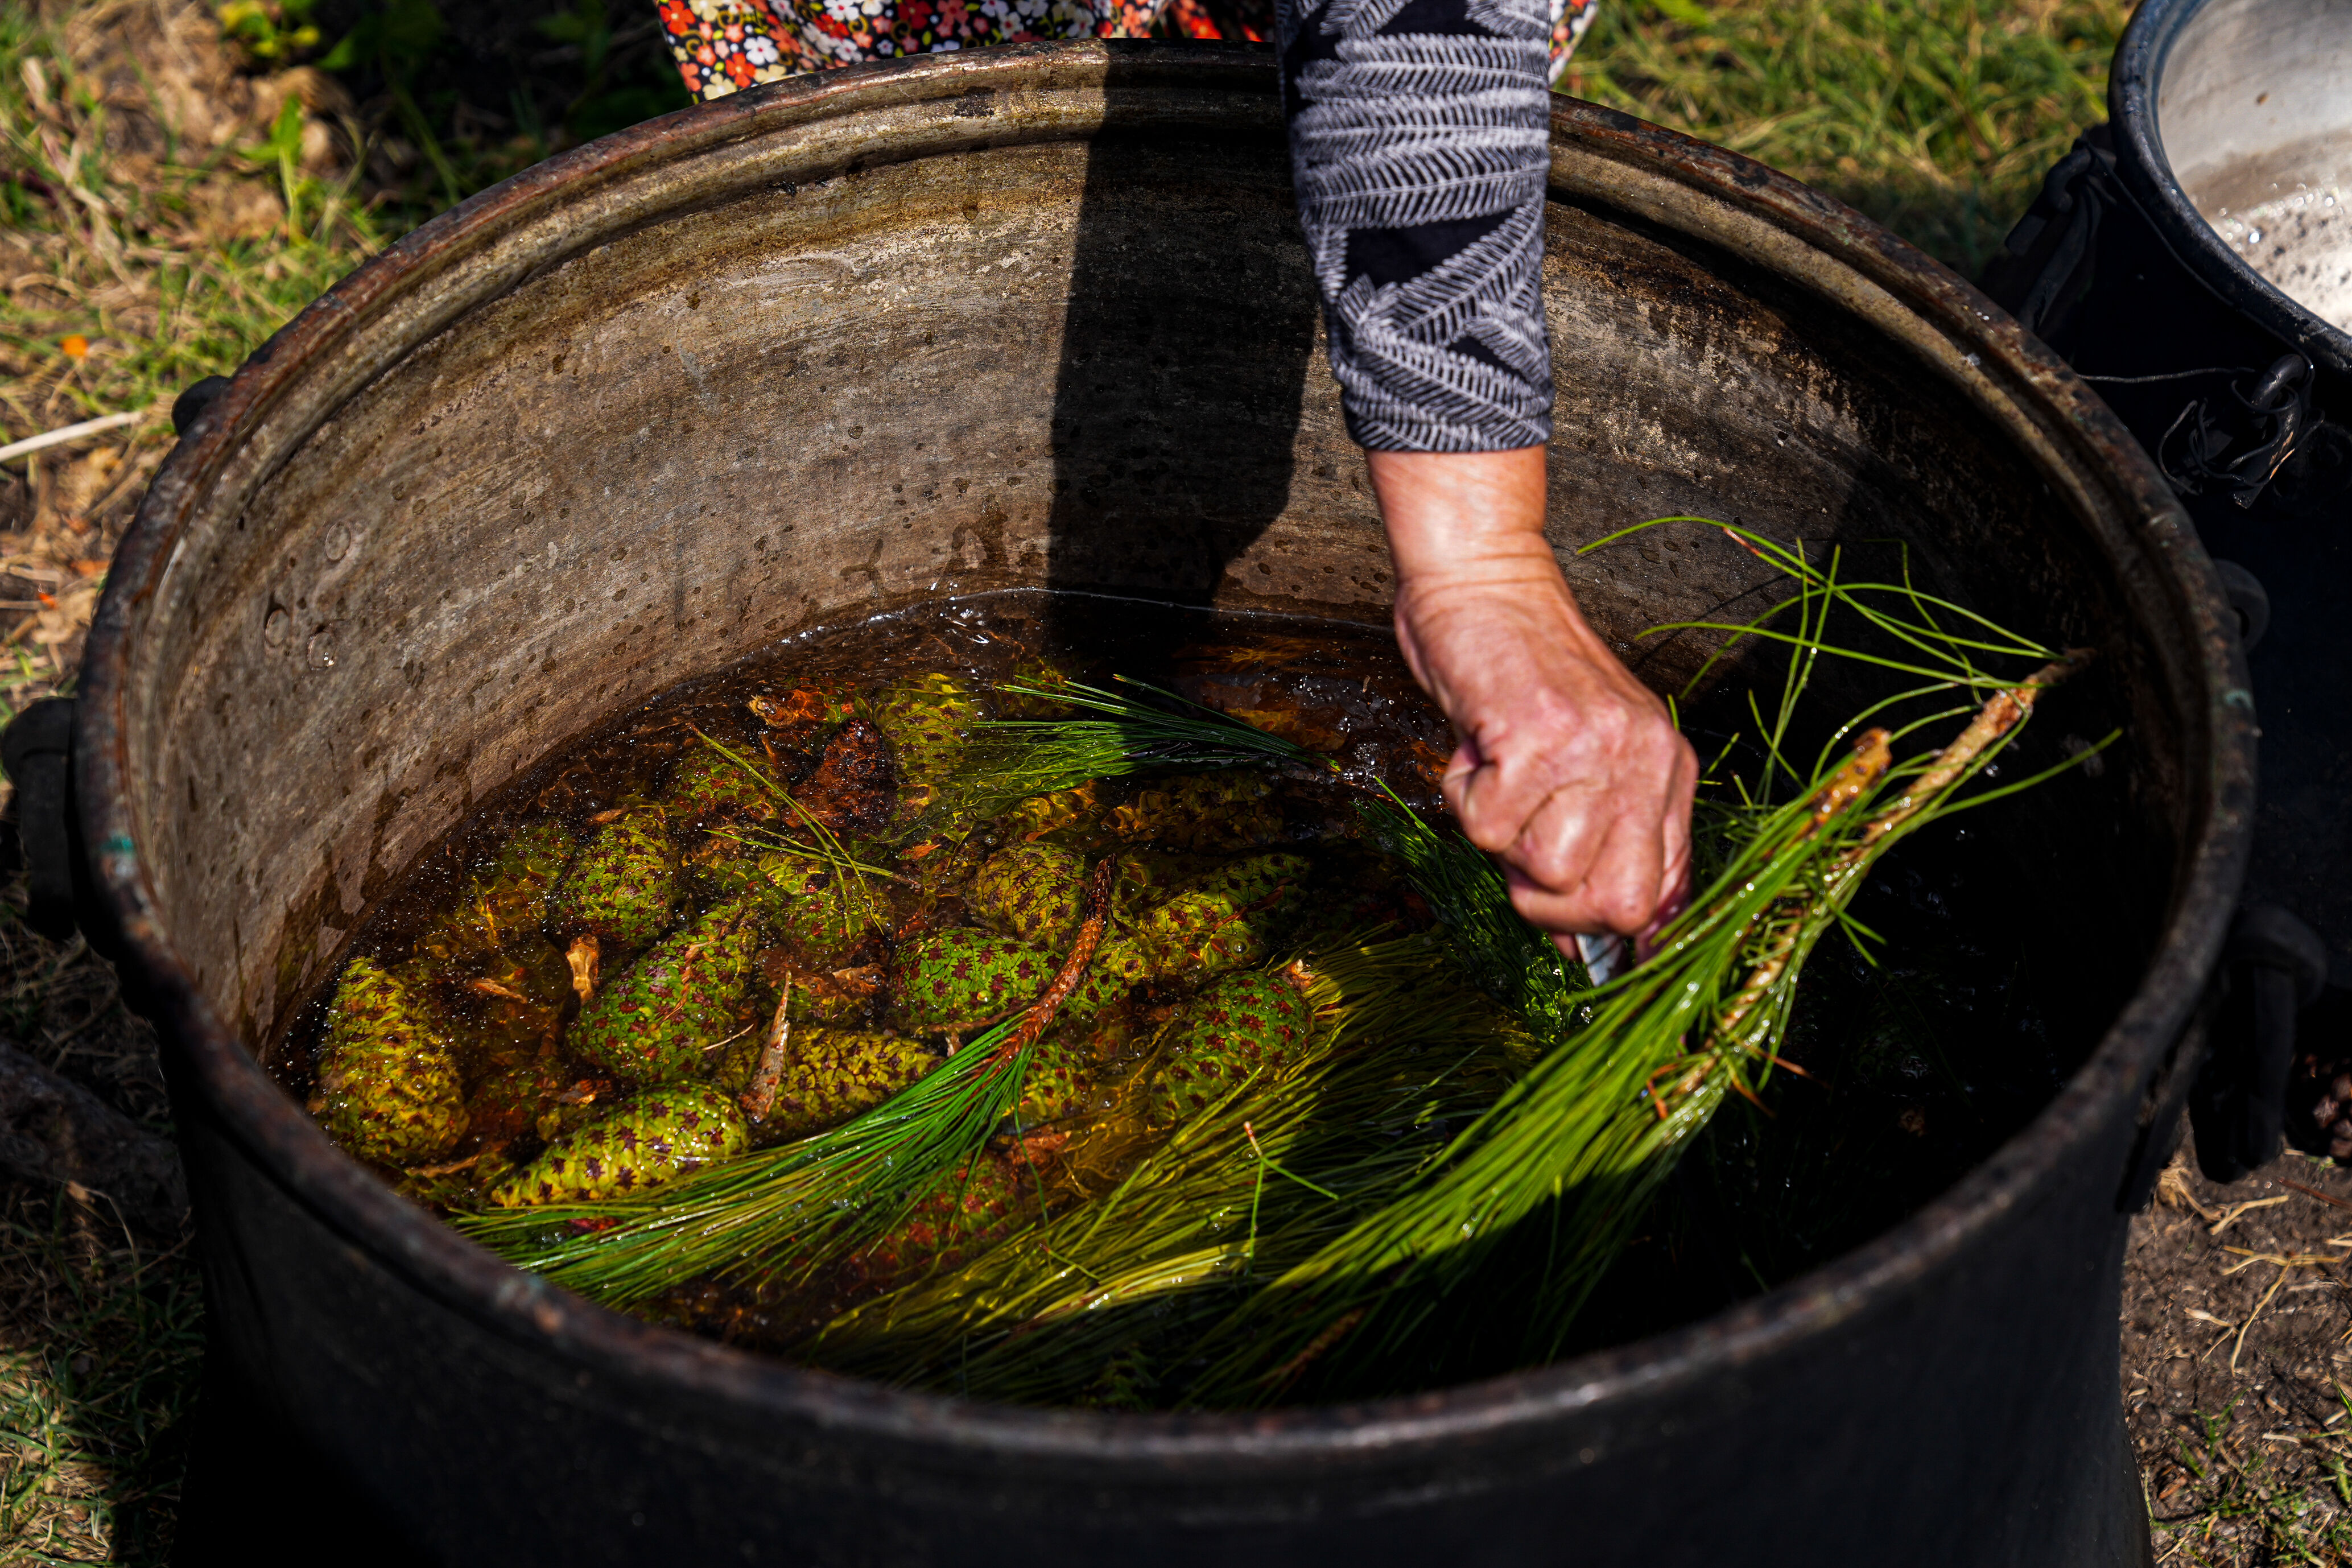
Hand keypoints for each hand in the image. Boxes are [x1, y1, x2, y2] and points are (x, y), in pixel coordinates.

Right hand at [1369, 447, 1697, 951]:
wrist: (1486, 584)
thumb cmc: (1522, 677)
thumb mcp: (1582, 758)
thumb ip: (1595, 843)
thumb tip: (1583, 951)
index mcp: (1667, 767)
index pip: (1663, 893)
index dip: (1609, 930)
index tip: (1571, 940)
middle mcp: (1645, 759)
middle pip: (1615, 904)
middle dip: (1553, 908)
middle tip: (1516, 852)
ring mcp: (1595, 749)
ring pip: (1545, 871)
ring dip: (1500, 841)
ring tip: (1497, 776)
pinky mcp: (1535, 737)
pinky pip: (1487, 830)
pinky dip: (1463, 801)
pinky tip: (1475, 751)